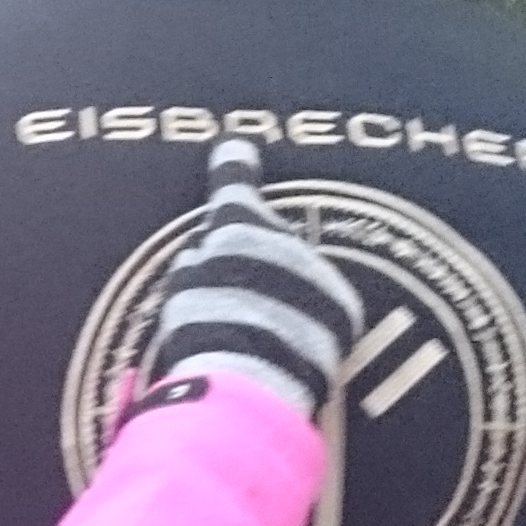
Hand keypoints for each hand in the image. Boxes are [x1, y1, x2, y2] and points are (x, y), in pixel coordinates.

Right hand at [137, 141, 364, 423]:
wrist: (250, 377)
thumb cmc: (203, 332)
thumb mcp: (182, 287)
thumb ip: (197, 259)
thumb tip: (202, 250)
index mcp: (236, 227)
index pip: (233, 187)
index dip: (233, 167)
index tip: (236, 148)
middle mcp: (282, 238)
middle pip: (270, 235)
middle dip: (259, 252)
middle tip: (239, 290)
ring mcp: (316, 270)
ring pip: (299, 270)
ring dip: (286, 287)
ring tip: (263, 326)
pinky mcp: (343, 306)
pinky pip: (324, 303)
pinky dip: (310, 317)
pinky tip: (292, 342)